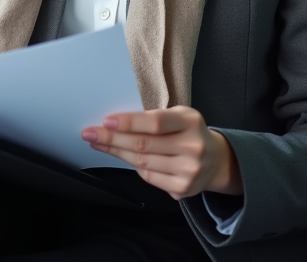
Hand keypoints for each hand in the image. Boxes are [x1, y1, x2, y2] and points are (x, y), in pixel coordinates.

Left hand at [81, 106, 242, 199]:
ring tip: (99, 143)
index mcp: (191, 122)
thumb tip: (115, 123)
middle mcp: (193, 147)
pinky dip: (133, 166)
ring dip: (116, 152)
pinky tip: (123, 157)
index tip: (106, 121)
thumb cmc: (189, 132)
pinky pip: (148, 177)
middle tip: (90, 133)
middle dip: (112, 138)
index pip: (155, 122)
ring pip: (142, 162)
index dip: (129, 122)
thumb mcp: (179, 116)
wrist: (216, 160)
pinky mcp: (183, 188)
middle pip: (144, 144)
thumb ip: (154, 118)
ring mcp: (189, 171)